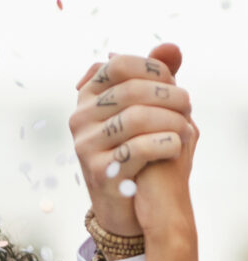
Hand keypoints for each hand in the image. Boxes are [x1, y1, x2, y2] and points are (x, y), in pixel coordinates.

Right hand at [70, 43, 194, 236]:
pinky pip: (139, 149)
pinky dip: (166, 144)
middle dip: (168, 95)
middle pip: (130, 91)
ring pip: (136, 119)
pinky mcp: (99, 173)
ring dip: (171, 120)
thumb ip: (155, 77)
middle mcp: (79, 120)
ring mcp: (85, 147)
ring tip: (187, 128)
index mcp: (86, 98)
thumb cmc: (135, 150)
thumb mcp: (141, 110)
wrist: (123, 204)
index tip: (172, 81)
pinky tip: (177, 146)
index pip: (118, 65)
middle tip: (188, 106)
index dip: (150, 67)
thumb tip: (170, 49)